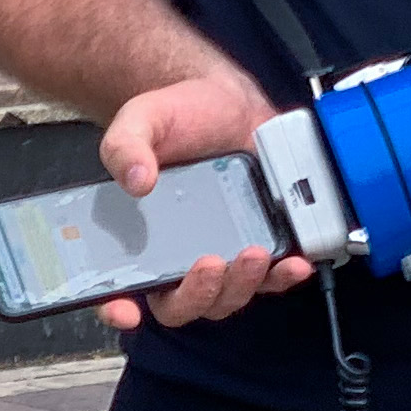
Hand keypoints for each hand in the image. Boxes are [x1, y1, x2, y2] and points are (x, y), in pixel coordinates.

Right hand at [97, 71, 306, 330]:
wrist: (222, 101)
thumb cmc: (176, 117)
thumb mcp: (141, 122)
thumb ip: (126, 147)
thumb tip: (136, 179)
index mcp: (134, 238)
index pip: (116, 288)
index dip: (115, 308)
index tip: (125, 309)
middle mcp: (175, 256)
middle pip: (180, 304)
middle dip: (197, 294)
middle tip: (210, 264)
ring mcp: (219, 253)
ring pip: (226, 296)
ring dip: (240, 286)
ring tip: (254, 254)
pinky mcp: (257, 243)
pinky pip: (269, 276)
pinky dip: (282, 276)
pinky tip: (294, 262)